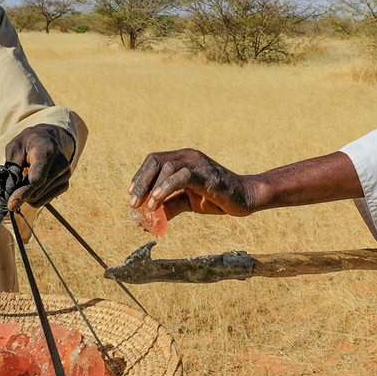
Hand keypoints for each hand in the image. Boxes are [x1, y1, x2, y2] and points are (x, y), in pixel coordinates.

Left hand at [2, 124, 74, 209]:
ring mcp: (65, 176)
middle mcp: (60, 164)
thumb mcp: (14, 148)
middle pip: (37, 191)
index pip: (37, 178)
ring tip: (23, 179)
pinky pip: (44, 200)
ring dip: (26, 195)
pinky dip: (34, 196)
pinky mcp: (65, 184)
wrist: (48, 139)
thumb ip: (10, 167)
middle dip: (19, 194)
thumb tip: (2, 188)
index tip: (11, 205)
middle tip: (8, 187)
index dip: (23, 192)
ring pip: (39, 199)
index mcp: (47, 152)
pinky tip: (32, 183)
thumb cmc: (29, 142)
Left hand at [128, 149, 260, 218]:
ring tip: (148, 207)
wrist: (244, 198)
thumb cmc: (216, 198)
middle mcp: (188, 156)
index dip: (140, 177)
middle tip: (133, 203)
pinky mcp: (206, 175)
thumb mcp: (188, 202)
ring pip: (166, 167)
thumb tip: (149, 219)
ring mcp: (197, 163)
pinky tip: (157, 202)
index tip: (132, 196)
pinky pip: (181, 176)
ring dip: (151, 188)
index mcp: (182, 159)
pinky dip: (165, 188)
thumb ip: (169, 206)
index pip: (154, 161)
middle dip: (141, 182)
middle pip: (155, 161)